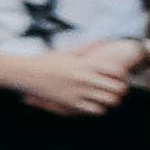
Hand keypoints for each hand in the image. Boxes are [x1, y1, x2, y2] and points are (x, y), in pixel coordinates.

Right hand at [9, 37, 140, 116]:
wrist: (27, 73)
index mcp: (85, 63)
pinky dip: (99, 108)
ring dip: (111, 100)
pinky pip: (95, 110)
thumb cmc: (47, 62)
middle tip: (117, 90)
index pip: (117, 70)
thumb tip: (104, 39)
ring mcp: (79, 91)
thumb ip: (88, 47)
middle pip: (117, 88)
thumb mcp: (68, 52)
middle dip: (120, 90)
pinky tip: (94, 104)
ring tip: (107, 98)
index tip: (120, 76)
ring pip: (109, 100)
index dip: (123, 75)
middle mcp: (84, 77)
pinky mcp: (72, 103)